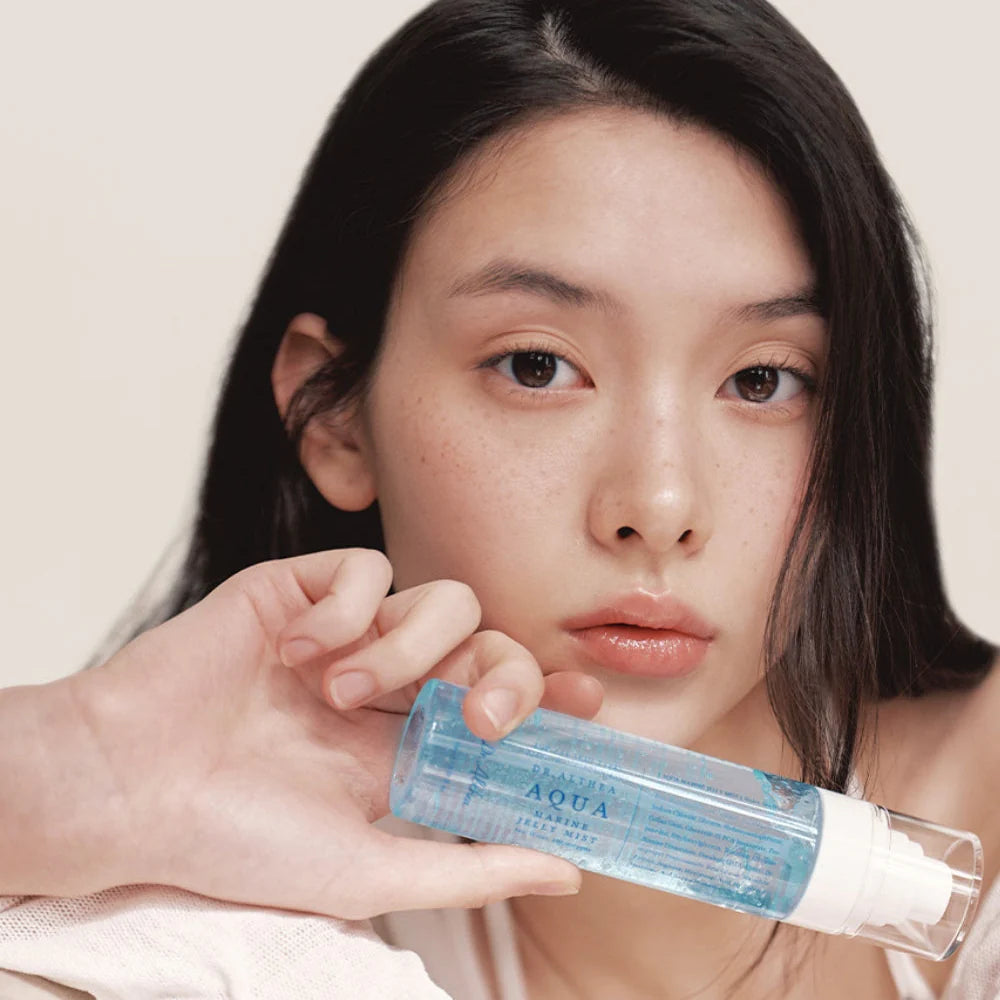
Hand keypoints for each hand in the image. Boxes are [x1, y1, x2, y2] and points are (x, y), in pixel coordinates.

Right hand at [70, 549, 602, 917]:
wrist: (128, 790)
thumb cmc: (234, 841)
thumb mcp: (367, 872)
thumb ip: (471, 869)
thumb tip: (568, 870)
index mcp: (401, 745)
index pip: (498, 701)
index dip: (548, 695)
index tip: (583, 701)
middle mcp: (382, 683)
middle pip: (486, 641)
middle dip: (503, 670)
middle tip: (481, 713)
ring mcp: (342, 633)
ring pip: (437, 597)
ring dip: (408, 645)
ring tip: (342, 692)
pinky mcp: (297, 589)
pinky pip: (361, 567)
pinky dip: (348, 607)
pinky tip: (302, 650)